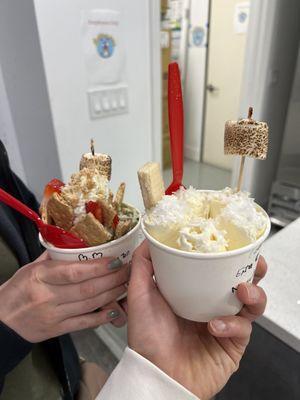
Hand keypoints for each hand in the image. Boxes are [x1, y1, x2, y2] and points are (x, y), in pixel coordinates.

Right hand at [0, 252, 128, 341]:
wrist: (2, 321)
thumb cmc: (17, 290)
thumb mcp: (31, 268)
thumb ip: (54, 257)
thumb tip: (77, 242)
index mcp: (40, 276)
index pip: (74, 271)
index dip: (98, 267)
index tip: (116, 260)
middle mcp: (47, 295)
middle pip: (87, 288)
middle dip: (112, 279)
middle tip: (127, 271)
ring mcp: (53, 315)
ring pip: (89, 304)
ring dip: (111, 294)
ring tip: (125, 285)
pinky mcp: (56, 330)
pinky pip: (84, 323)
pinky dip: (101, 317)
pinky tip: (114, 310)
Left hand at [128, 241, 266, 399]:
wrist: (156, 374)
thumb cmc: (147, 338)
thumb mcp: (139, 296)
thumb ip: (142, 266)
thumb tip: (148, 240)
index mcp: (195, 291)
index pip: (217, 268)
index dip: (227, 255)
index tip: (231, 242)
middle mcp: (212, 305)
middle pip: (242, 282)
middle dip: (253, 271)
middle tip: (254, 263)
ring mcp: (225, 324)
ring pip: (252, 303)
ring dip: (253, 294)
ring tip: (242, 290)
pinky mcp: (233, 344)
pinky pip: (243, 329)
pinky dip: (232, 324)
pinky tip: (215, 326)